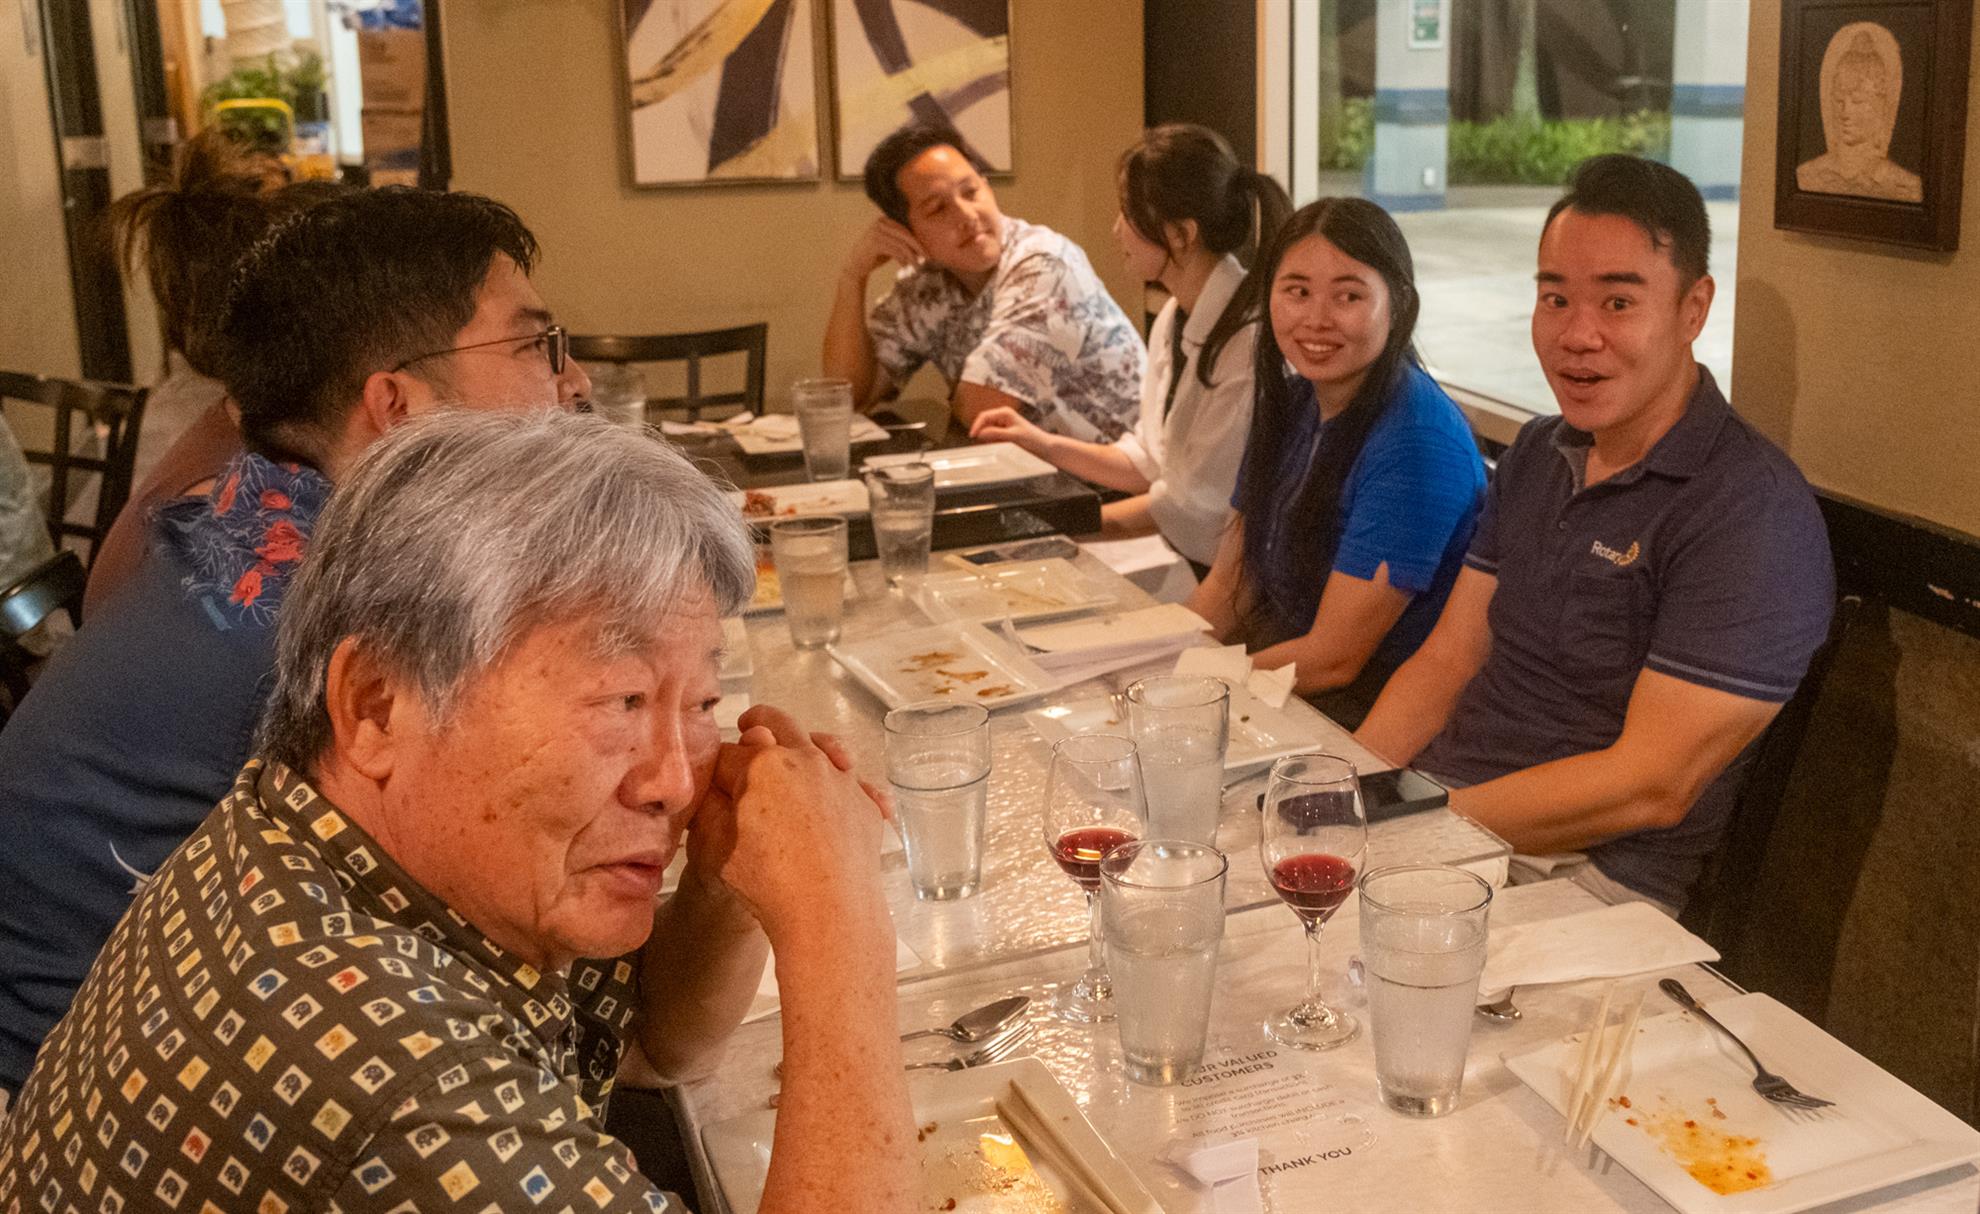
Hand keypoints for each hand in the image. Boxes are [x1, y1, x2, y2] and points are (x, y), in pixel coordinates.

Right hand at [698, 705, 889, 937]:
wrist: (829, 911)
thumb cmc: (767, 881)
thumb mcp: (714, 846)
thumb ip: (709, 806)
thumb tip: (712, 784)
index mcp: (761, 765)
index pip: (728, 753)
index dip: (718, 766)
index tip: (716, 778)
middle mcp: (805, 759)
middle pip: (777, 725)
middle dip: (758, 724)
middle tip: (749, 729)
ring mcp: (842, 778)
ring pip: (824, 743)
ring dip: (806, 742)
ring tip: (800, 750)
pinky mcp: (866, 803)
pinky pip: (856, 780)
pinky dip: (846, 779)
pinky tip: (841, 788)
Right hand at [845, 216, 925, 280]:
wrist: (855, 267)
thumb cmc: (874, 257)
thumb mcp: (889, 246)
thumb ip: (901, 242)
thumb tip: (922, 246)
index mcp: (884, 220)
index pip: (905, 229)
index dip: (917, 241)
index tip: (926, 252)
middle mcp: (879, 223)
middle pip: (905, 235)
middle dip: (918, 247)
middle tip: (927, 258)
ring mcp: (876, 232)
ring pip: (901, 244)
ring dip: (911, 256)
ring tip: (917, 266)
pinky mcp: (874, 243)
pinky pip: (895, 251)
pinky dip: (902, 259)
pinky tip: (905, 266)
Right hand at [967, 405, 1046, 452]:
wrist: (1044, 446)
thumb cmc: (1032, 439)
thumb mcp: (1013, 436)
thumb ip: (996, 433)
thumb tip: (980, 433)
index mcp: (1005, 413)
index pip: (984, 416)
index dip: (976, 426)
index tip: (972, 436)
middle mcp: (1003, 416)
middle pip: (984, 423)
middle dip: (982, 433)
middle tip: (983, 444)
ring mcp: (1003, 424)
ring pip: (988, 430)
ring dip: (988, 438)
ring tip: (998, 445)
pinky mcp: (1005, 432)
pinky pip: (993, 436)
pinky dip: (993, 442)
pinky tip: (1000, 446)